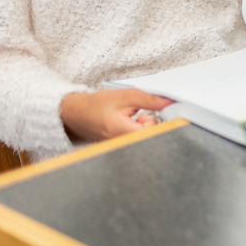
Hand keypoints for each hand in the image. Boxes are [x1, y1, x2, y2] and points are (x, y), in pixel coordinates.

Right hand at [60, 88, 174, 143]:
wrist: (76, 114)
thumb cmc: (97, 105)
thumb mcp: (125, 96)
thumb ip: (149, 99)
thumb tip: (169, 101)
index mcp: (123, 133)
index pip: (152, 132)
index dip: (155, 120)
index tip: (149, 113)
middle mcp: (123, 145)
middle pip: (150, 138)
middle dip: (152, 125)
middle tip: (142, 115)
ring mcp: (121, 149)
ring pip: (145, 140)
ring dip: (146, 128)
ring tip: (136, 118)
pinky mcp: (121, 148)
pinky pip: (138, 141)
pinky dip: (139, 132)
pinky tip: (133, 124)